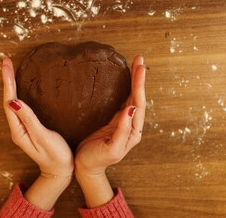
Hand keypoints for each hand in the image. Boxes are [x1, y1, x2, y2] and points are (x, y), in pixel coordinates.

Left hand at [2, 57, 73, 209]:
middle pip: (8, 99)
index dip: (8, 81)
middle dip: (7, 79)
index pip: (9, 101)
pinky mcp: (29, 126)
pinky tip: (20, 87)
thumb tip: (14, 101)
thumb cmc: (56, 155)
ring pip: (13, 102)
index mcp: (18, 130)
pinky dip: (18, 93)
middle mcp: (17, 128)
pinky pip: (20, 106)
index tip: (6, 65)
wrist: (60, 170)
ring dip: (10, 85)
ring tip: (9, 70)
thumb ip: (29, 119)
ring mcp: (22, 127)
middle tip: (6, 61)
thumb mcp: (44, 137)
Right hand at [75, 55, 146, 207]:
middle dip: (139, 78)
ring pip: (132, 97)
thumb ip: (122, 130)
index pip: (138, 104)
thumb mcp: (111, 149)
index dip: (139, 85)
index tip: (139, 68)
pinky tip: (125, 80)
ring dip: (135, 81)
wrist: (86, 166)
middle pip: (137, 97)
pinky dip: (126, 88)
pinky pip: (122, 100)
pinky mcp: (114, 120)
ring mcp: (123, 121)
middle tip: (139, 59)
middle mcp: (130, 124)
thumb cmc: (97, 159)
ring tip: (136, 64)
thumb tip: (130, 109)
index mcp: (132, 132)